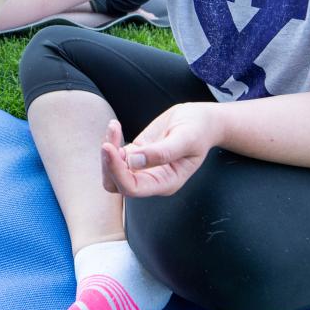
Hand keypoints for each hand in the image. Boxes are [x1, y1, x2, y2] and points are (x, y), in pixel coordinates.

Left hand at [100, 103, 221, 197]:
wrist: (201, 121)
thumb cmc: (199, 130)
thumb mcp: (186, 138)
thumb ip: (162, 152)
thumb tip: (133, 162)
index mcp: (166, 182)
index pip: (133, 188)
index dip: (117, 171)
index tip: (109, 148)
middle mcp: (151, 179)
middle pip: (116, 184)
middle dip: (108, 164)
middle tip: (109, 139)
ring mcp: (142, 167)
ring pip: (112, 170)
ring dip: (108, 151)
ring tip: (115, 127)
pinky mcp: (136, 153)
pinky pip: (115, 155)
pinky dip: (111, 141)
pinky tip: (115, 125)